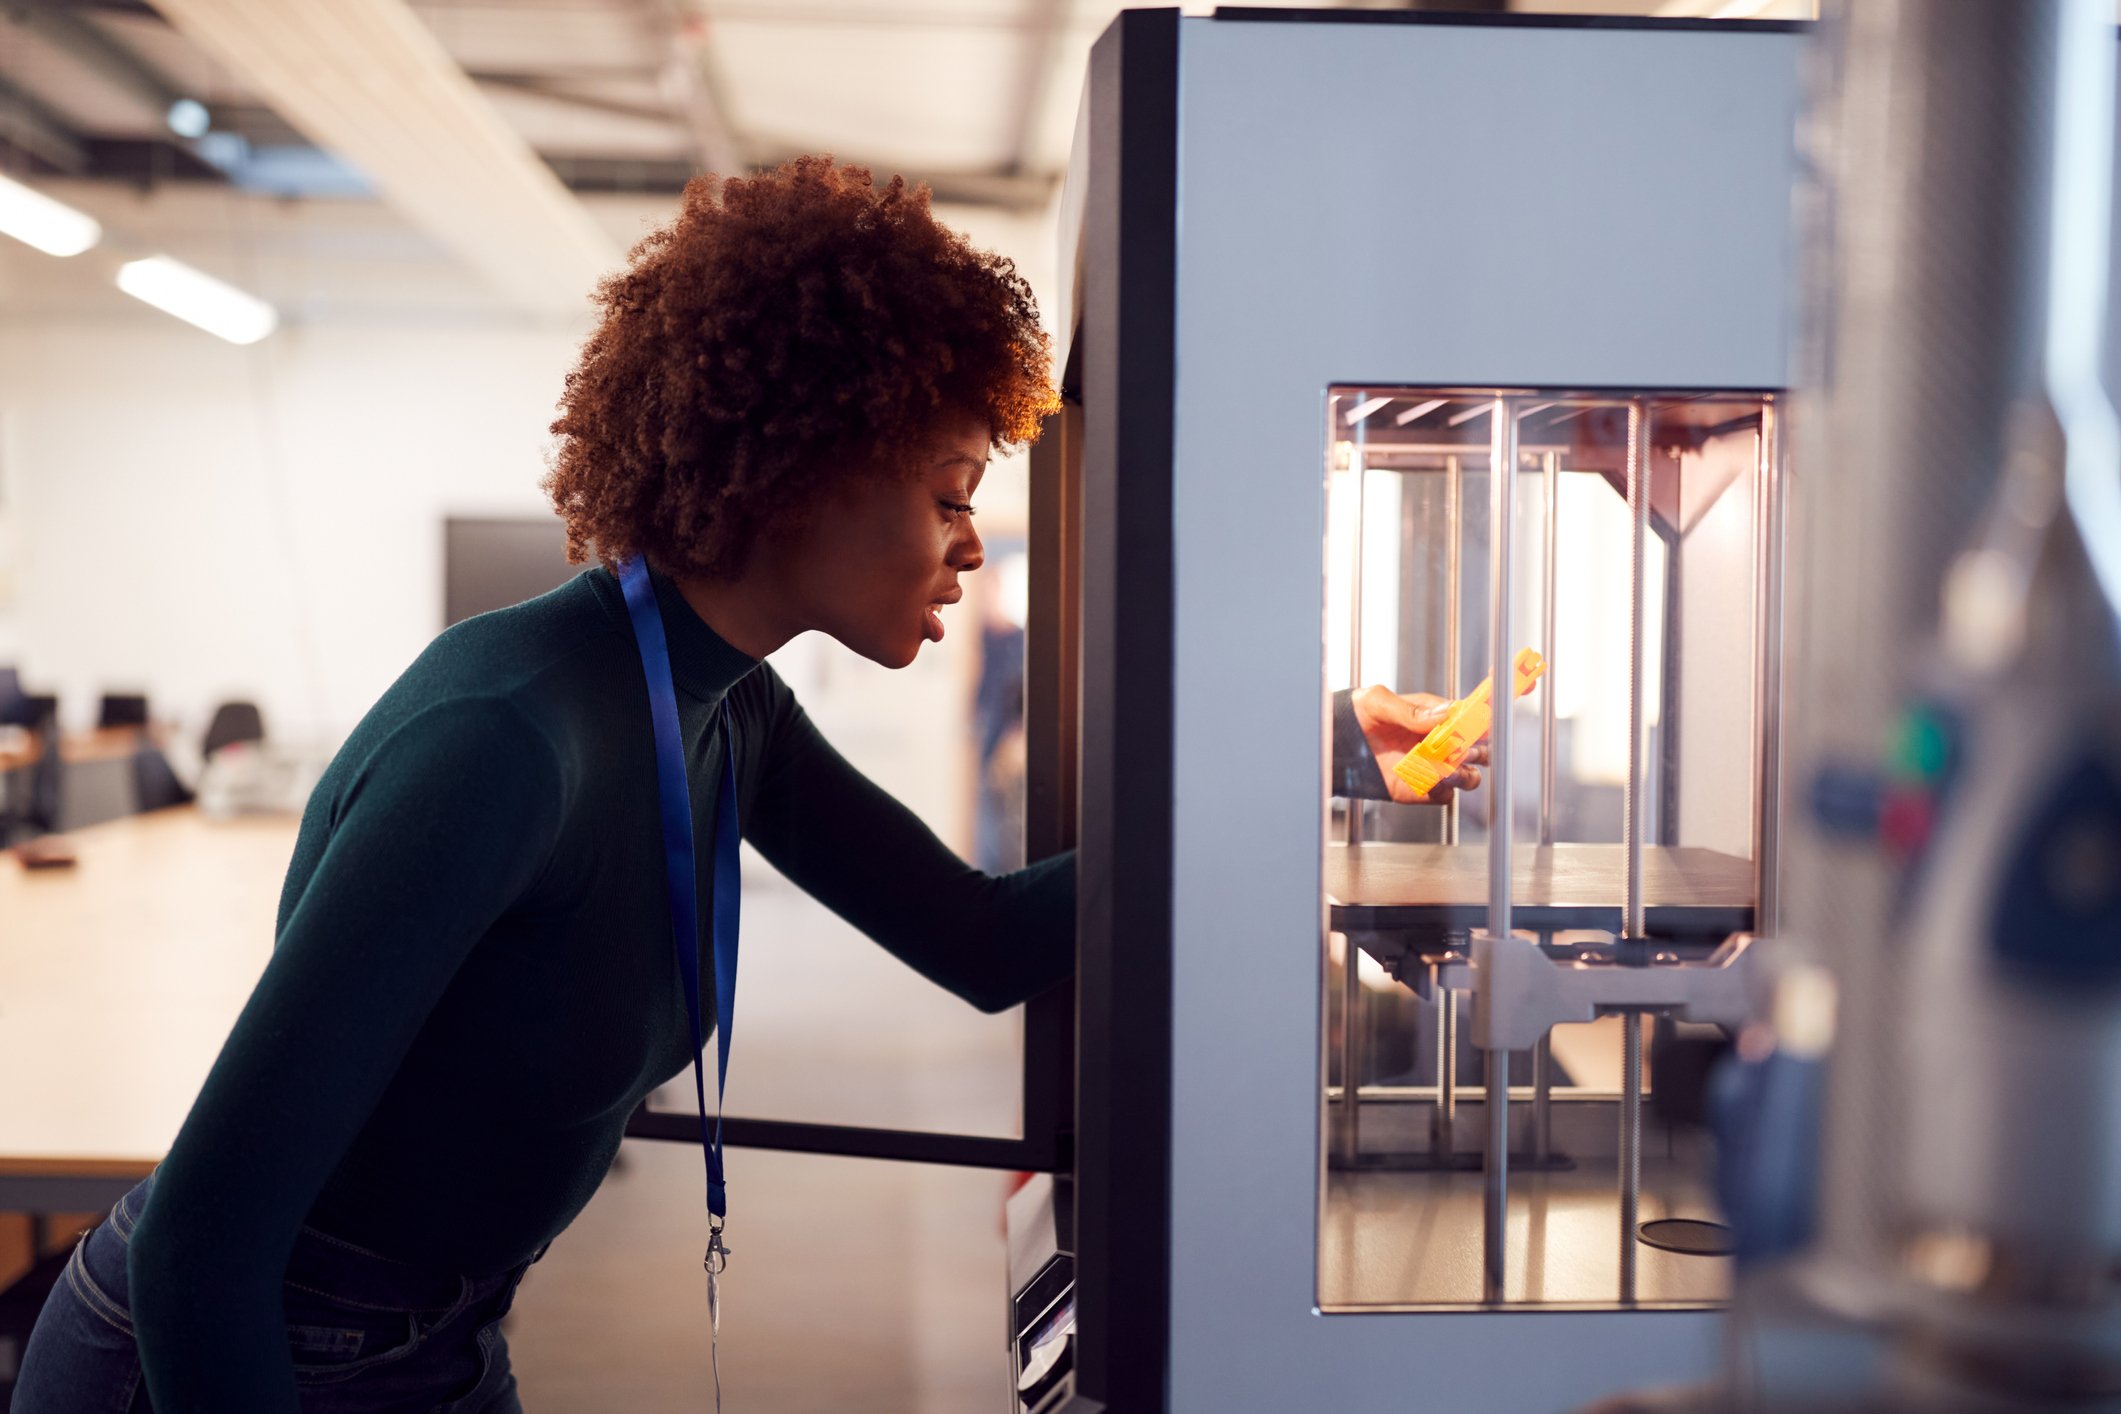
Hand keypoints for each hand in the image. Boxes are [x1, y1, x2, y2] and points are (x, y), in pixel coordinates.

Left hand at [1351, 684, 1489, 804]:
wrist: (1335, 744)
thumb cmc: (1358, 715)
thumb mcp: (1379, 702)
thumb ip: (1410, 710)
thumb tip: (1442, 716)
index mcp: (1437, 716)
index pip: (1470, 716)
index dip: (1483, 719)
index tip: (1487, 720)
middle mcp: (1441, 743)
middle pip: (1479, 749)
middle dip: (1480, 750)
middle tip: (1468, 747)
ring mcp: (1433, 767)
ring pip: (1468, 776)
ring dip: (1466, 773)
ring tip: (1449, 766)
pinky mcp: (1422, 789)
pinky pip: (1445, 795)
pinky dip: (1443, 790)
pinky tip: (1431, 779)